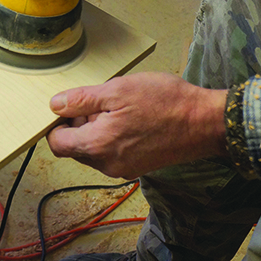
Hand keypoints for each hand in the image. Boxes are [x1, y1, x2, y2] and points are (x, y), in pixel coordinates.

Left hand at [46, 73, 227, 178]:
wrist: (204, 122)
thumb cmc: (163, 102)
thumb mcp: (116, 90)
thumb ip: (81, 100)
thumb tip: (55, 105)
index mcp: (97, 146)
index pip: (57, 143)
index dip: (57, 123)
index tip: (69, 106)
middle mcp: (107, 165)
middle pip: (75, 147)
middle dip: (79, 124)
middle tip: (100, 101)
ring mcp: (123, 169)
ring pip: (94, 150)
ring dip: (97, 129)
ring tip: (118, 107)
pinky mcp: (137, 167)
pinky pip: (112, 153)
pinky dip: (113, 136)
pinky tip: (131, 118)